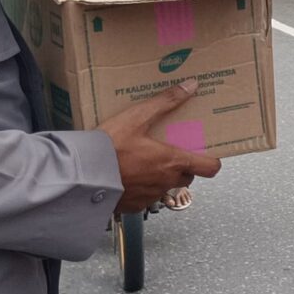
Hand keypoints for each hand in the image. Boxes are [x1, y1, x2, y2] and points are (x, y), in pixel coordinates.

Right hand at [103, 80, 221, 214]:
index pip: (209, 168)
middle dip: (183, 166)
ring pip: (167, 187)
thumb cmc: (109, 148)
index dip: (212, 161)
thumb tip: (190, 87)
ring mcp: (151, 196)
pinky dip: (143, 188)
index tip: (207, 153)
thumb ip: (166, 101)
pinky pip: (147, 197)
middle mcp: (166, 182)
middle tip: (171, 151)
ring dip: (163, 177)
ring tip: (146, 162)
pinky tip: (130, 175)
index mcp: (173, 161)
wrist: (82, 175)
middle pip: (188, 176)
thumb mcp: (137, 117)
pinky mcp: (134, 206)